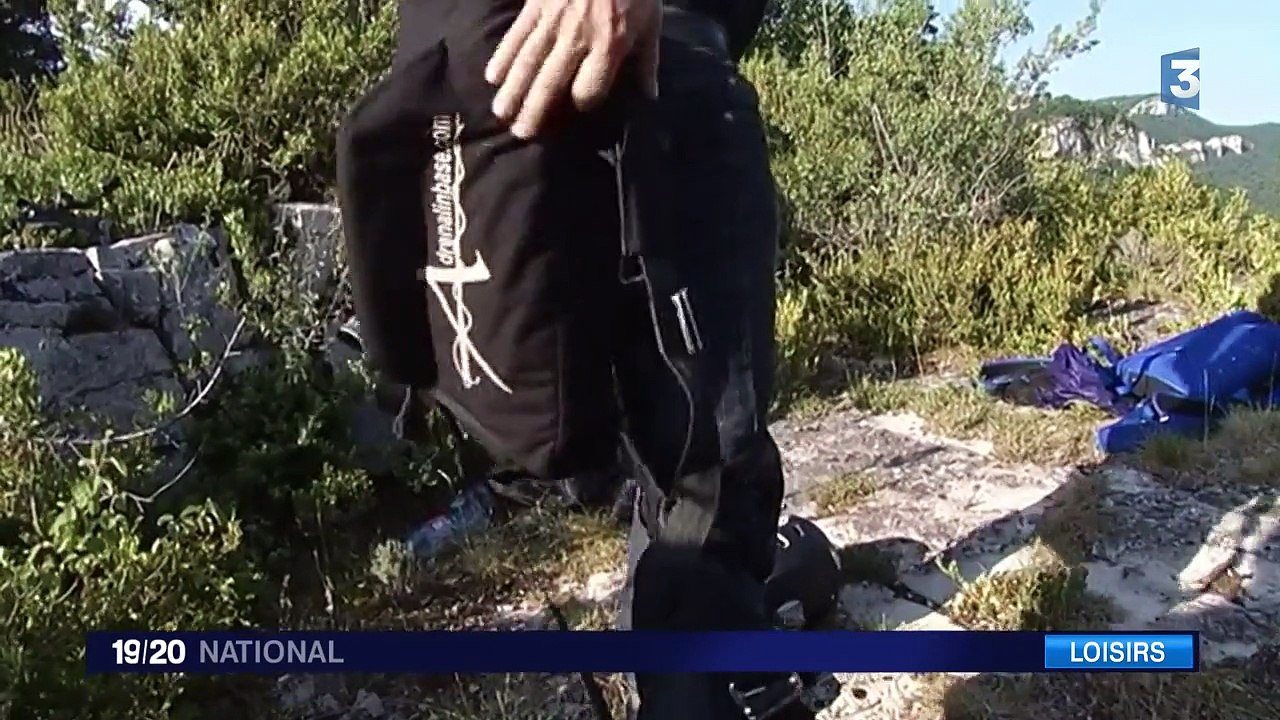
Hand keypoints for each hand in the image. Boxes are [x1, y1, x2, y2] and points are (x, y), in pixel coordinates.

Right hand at [485, 0, 660, 138]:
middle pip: (552, 82)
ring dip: (513, 89)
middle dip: (535, 110)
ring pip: (528, 61)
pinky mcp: (536, 5)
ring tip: (501, 114)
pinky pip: (517, 34)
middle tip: (520, 134)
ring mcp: (554, 20)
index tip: (579, 107)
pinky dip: (503, 56)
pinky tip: (492, 76)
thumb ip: (647, 61)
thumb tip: (650, 96)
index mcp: (610, 44)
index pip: (589, 88)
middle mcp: (578, 37)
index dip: (583, 102)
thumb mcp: (651, 22)